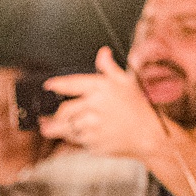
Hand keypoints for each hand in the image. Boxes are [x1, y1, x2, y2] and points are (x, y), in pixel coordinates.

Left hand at [41, 47, 166, 159]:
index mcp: (102, 88)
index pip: (73, 84)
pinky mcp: (93, 142)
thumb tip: (102, 53)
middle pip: (65, 110)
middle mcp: (96, 106)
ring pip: (66, 127)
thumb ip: (109, 69)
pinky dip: (73, 138)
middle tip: (47, 117)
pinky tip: (75, 135)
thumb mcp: (127, 82)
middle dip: (55, 114)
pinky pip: (76, 140)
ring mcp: (94, 126)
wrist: (148, 134)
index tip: (48, 85)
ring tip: (47, 128)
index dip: (57, 84)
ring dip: (56, 128)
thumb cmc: (137, 108)